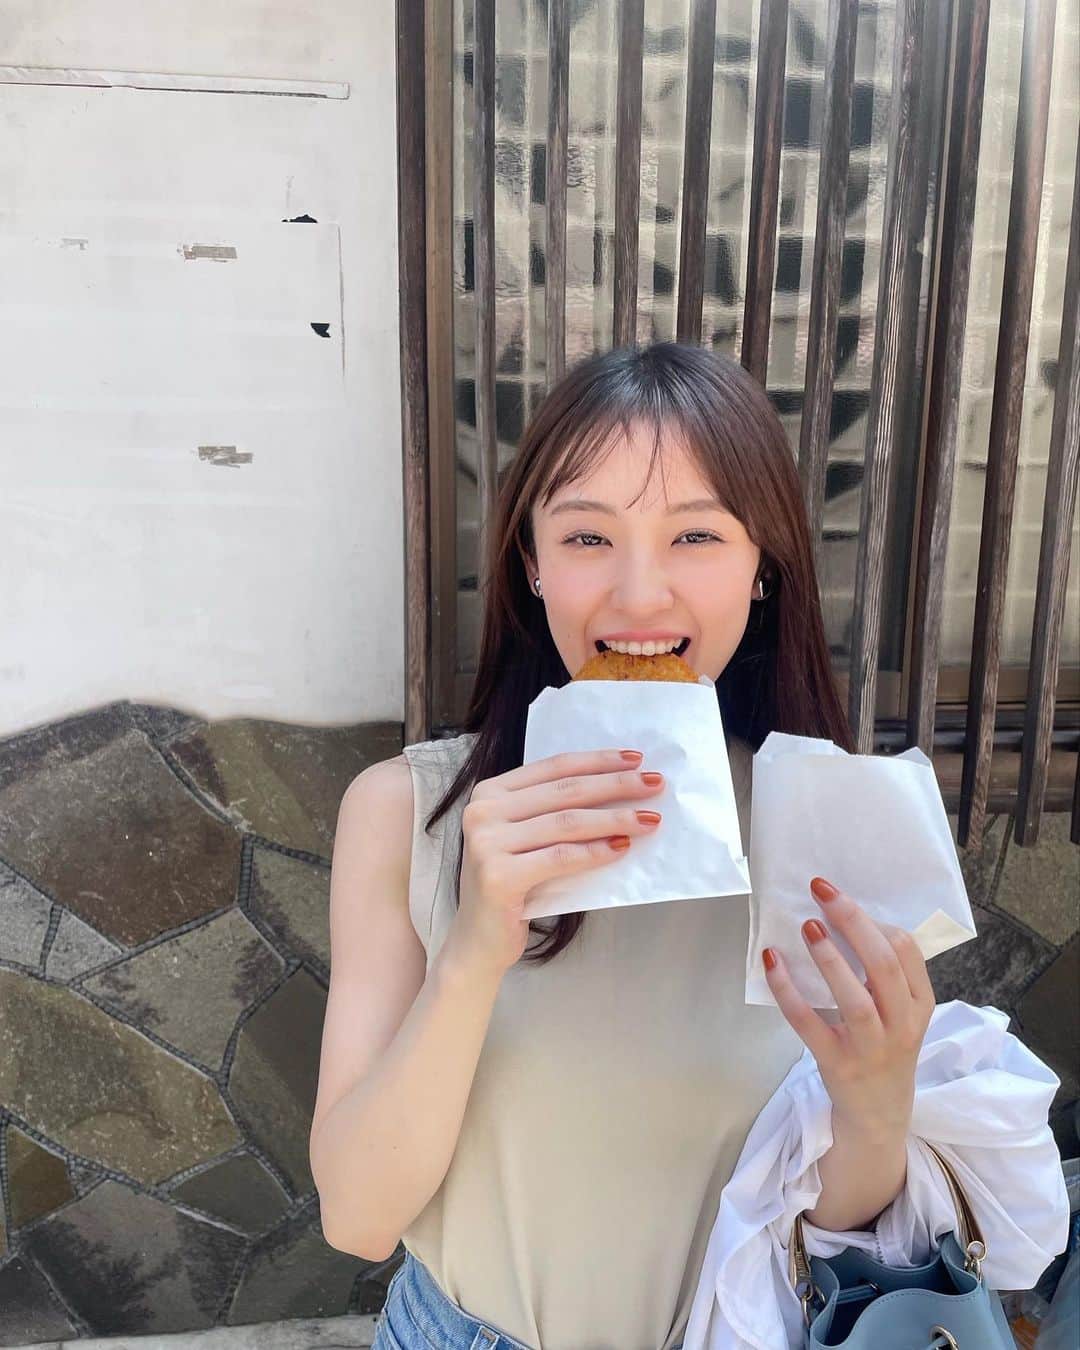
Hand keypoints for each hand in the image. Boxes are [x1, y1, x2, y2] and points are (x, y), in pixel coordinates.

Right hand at [452, 748, 665, 978]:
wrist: (478, 942)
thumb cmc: (512, 887)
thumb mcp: (528, 839)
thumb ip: (555, 812)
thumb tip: (619, 789)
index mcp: (489, 793)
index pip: (554, 767)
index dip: (598, 761)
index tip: (635, 759)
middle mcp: (482, 812)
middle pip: (565, 791)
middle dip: (616, 785)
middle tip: (655, 783)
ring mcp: (486, 843)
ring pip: (567, 822)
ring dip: (615, 819)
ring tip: (649, 819)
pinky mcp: (498, 876)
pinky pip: (561, 857)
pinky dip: (596, 851)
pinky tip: (622, 847)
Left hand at [762, 877, 934, 1132]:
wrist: (878, 1117)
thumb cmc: (884, 1048)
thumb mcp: (900, 1013)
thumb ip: (883, 975)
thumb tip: (842, 917)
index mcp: (919, 1005)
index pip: (906, 953)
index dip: (874, 920)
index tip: (842, 898)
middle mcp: (901, 1026)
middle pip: (884, 967)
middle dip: (853, 923)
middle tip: (823, 892)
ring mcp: (870, 1049)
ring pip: (855, 1000)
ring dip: (831, 959)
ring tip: (808, 925)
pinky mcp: (837, 1064)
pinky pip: (809, 1024)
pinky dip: (788, 991)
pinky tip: (772, 962)